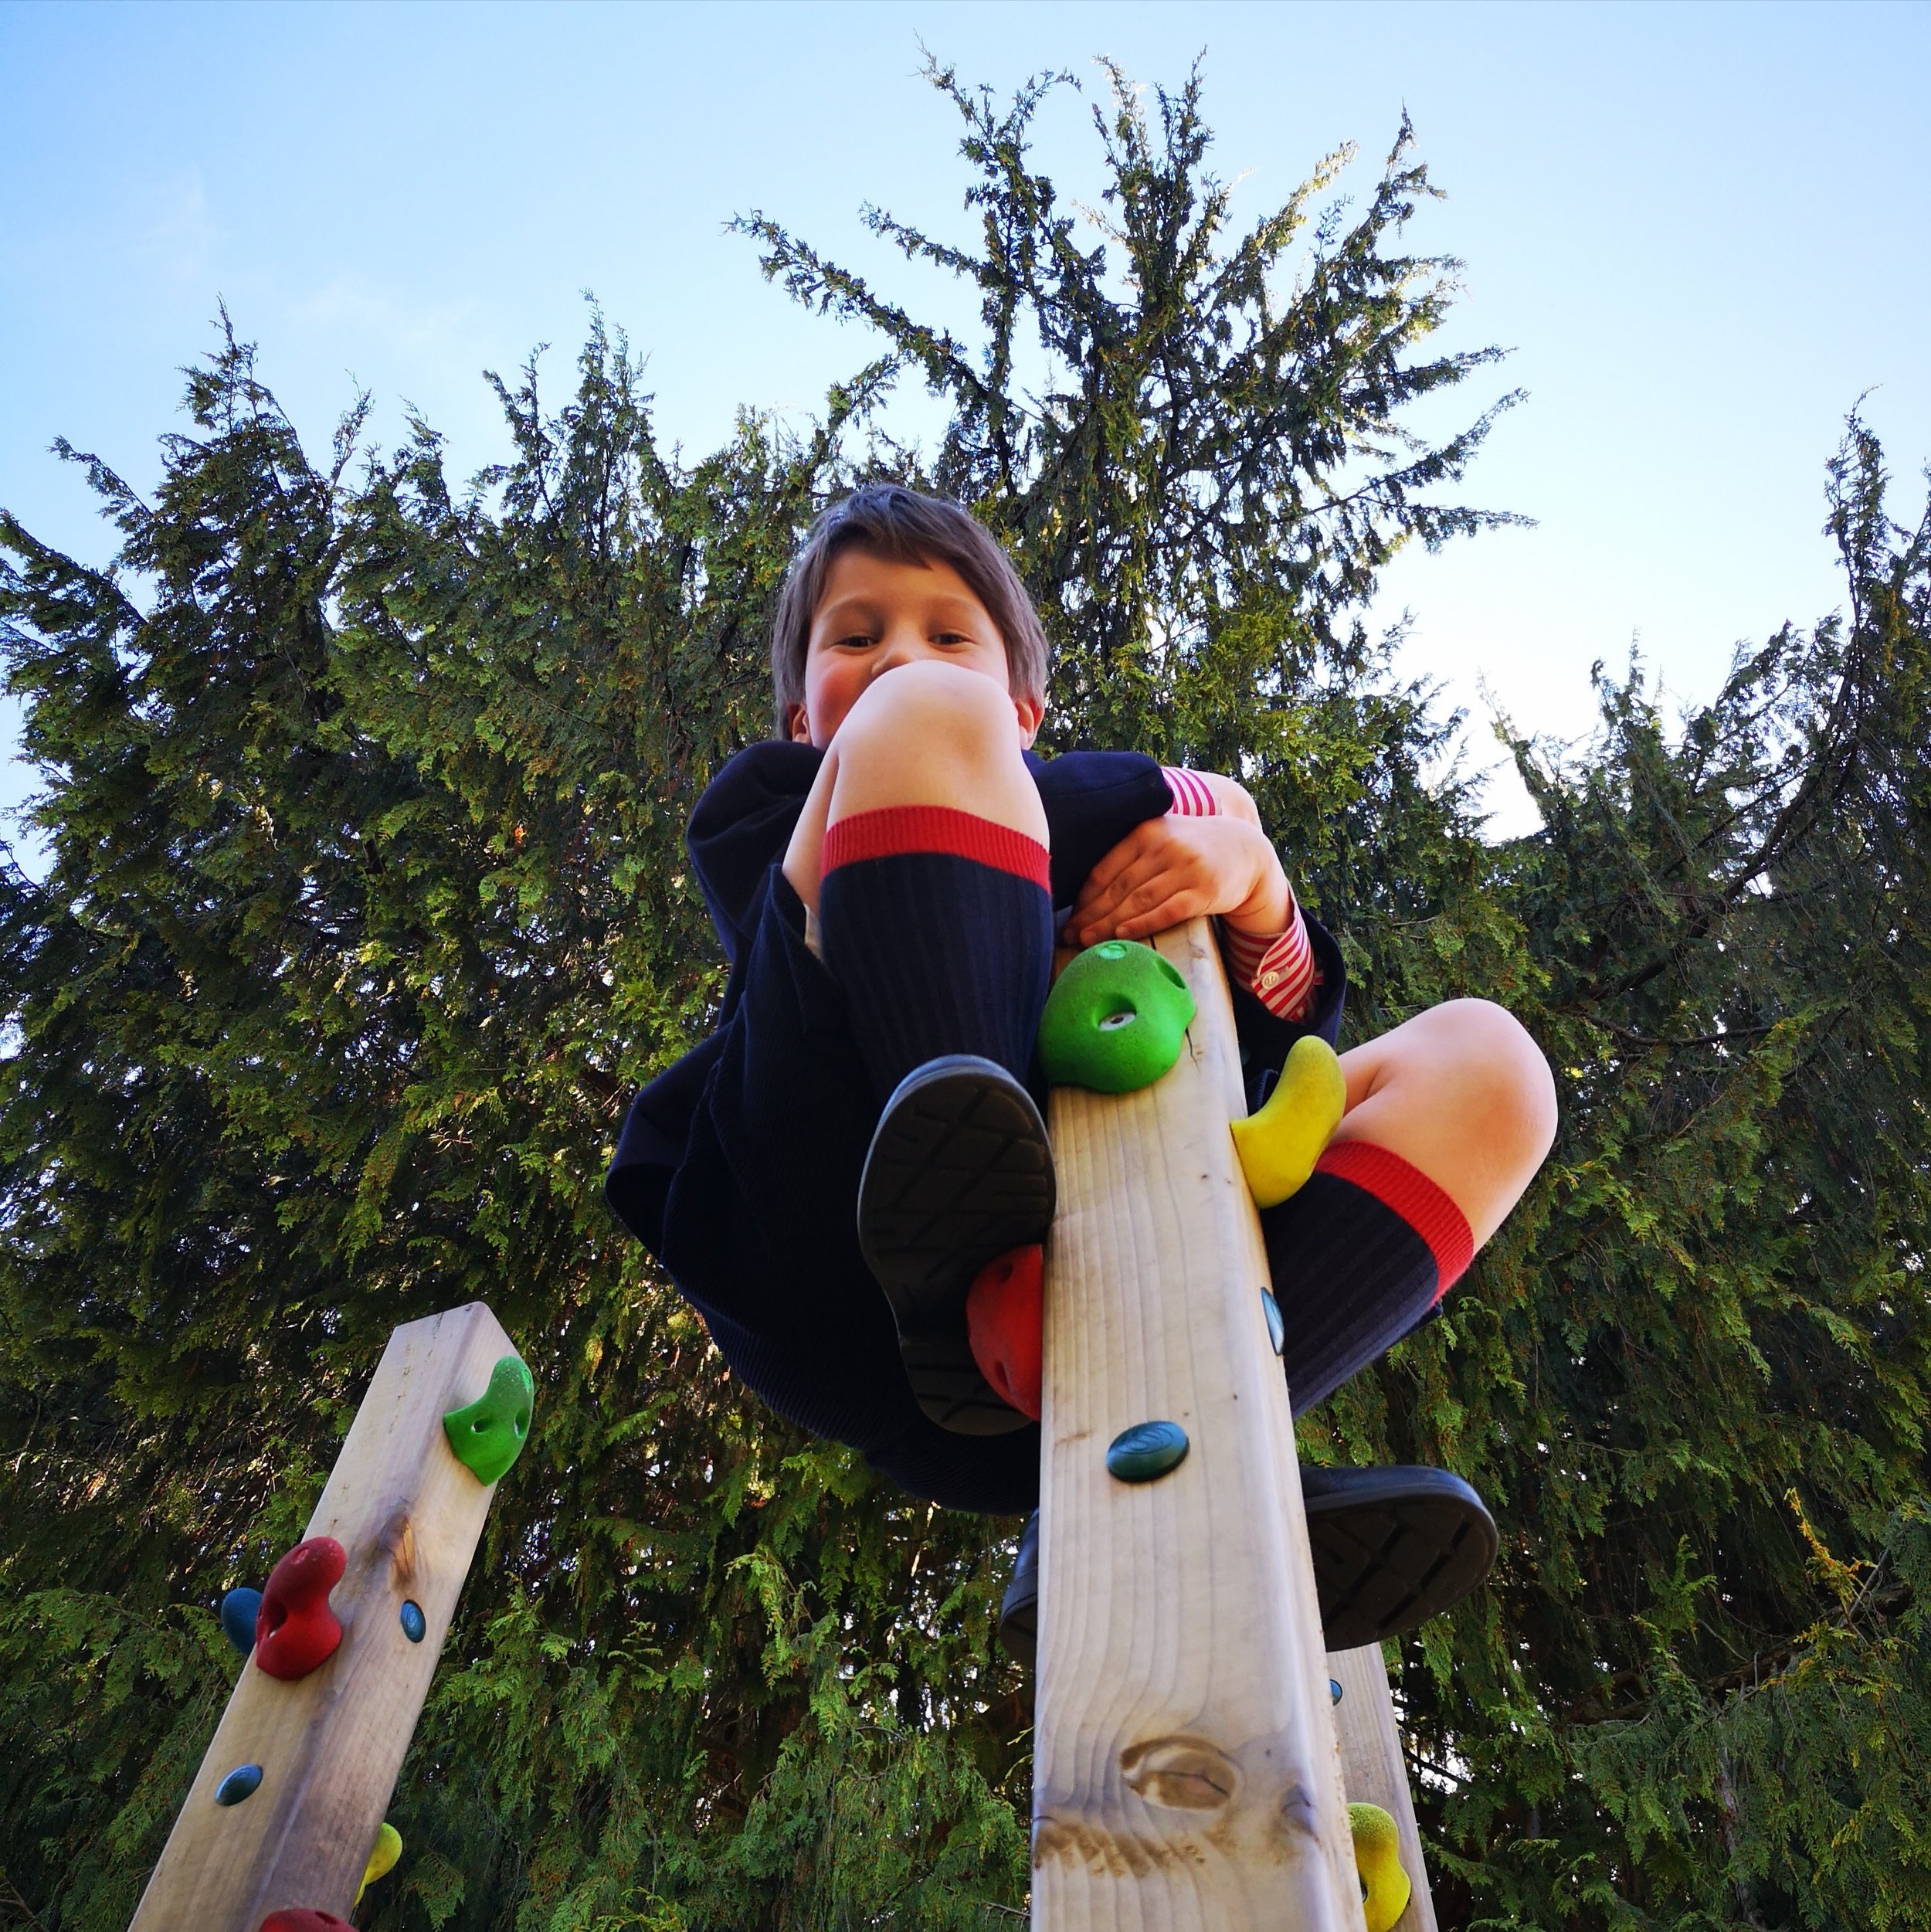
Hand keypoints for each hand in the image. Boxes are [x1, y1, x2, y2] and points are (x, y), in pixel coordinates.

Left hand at [1068, 812, 1292, 946]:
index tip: (1068, 918)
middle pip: (1118, 887)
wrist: (1245, 850)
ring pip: (1139, 900)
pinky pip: (1167, 910)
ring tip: (1086, 940)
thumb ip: (1129, 854)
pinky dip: (1142, 924)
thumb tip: (1086, 891)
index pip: (1106, 869)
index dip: (1084, 897)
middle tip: (1069, 935)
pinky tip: (1122, 935)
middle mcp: (1165, 847)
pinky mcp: (1204, 891)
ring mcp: (1186, 869)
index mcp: (1146, 832)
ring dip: (1108, 923)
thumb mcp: (1161, 837)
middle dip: (1090, 915)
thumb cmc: (1192, 849)